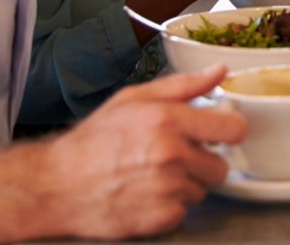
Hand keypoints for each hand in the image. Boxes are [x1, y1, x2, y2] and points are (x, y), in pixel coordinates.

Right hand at [40, 64, 244, 238]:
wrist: (56, 185)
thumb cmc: (93, 141)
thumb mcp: (133, 99)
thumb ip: (183, 85)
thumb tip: (220, 72)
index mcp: (168, 120)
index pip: (233, 129)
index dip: (229, 131)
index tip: (220, 134)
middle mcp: (171, 154)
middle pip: (220, 167)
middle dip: (202, 163)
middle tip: (174, 158)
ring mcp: (166, 188)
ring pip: (201, 190)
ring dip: (184, 185)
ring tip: (152, 176)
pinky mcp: (159, 218)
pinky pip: (183, 212)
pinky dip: (168, 207)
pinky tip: (145, 194)